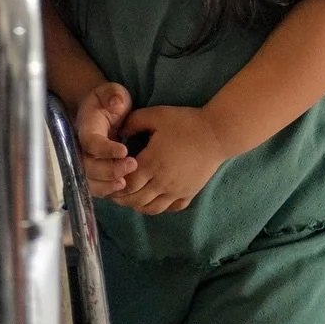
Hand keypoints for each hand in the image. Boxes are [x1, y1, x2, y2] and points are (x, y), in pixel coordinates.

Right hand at [74, 82, 138, 197]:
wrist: (99, 111)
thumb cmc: (108, 101)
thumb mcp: (111, 91)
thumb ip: (113, 94)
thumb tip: (116, 103)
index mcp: (86, 127)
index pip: (90, 142)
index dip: (105, 149)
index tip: (124, 150)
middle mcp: (81, 147)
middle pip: (87, 166)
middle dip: (109, 170)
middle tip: (132, 165)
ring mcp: (85, 161)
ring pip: (89, 180)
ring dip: (107, 185)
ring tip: (127, 184)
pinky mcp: (92, 171)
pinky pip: (94, 187)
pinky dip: (107, 191)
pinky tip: (123, 189)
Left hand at [110, 105, 227, 214]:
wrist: (216, 134)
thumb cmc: (185, 122)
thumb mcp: (156, 115)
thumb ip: (134, 121)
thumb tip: (118, 131)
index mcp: (151, 163)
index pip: (126, 183)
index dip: (115, 184)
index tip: (108, 180)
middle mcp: (162, 182)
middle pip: (136, 199)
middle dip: (122, 198)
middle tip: (113, 193)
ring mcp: (176, 190)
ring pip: (151, 208)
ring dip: (137, 206)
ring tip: (130, 199)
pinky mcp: (188, 194)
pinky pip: (170, 209)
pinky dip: (158, 208)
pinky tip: (153, 201)